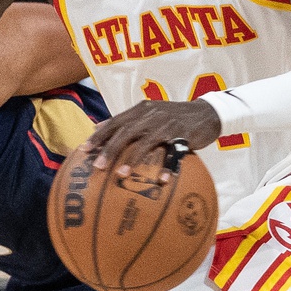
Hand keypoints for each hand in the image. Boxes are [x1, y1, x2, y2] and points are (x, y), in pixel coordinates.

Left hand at [80, 99, 221, 180]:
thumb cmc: (174, 117)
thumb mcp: (149, 113)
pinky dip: (167, 167)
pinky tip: (161, 181)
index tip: (84, 149)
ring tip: (121, 175)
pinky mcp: (183, 135)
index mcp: (141, 110)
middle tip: (97, 166)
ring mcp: (167, 125)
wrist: (207, 112)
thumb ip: (126, 120)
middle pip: (126, 131)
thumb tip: (97, 126)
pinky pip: (173, 154)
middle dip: (110, 148)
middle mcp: (152, 115)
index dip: (99, 135)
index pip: (115, 121)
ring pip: (146, 142)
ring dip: (132, 159)